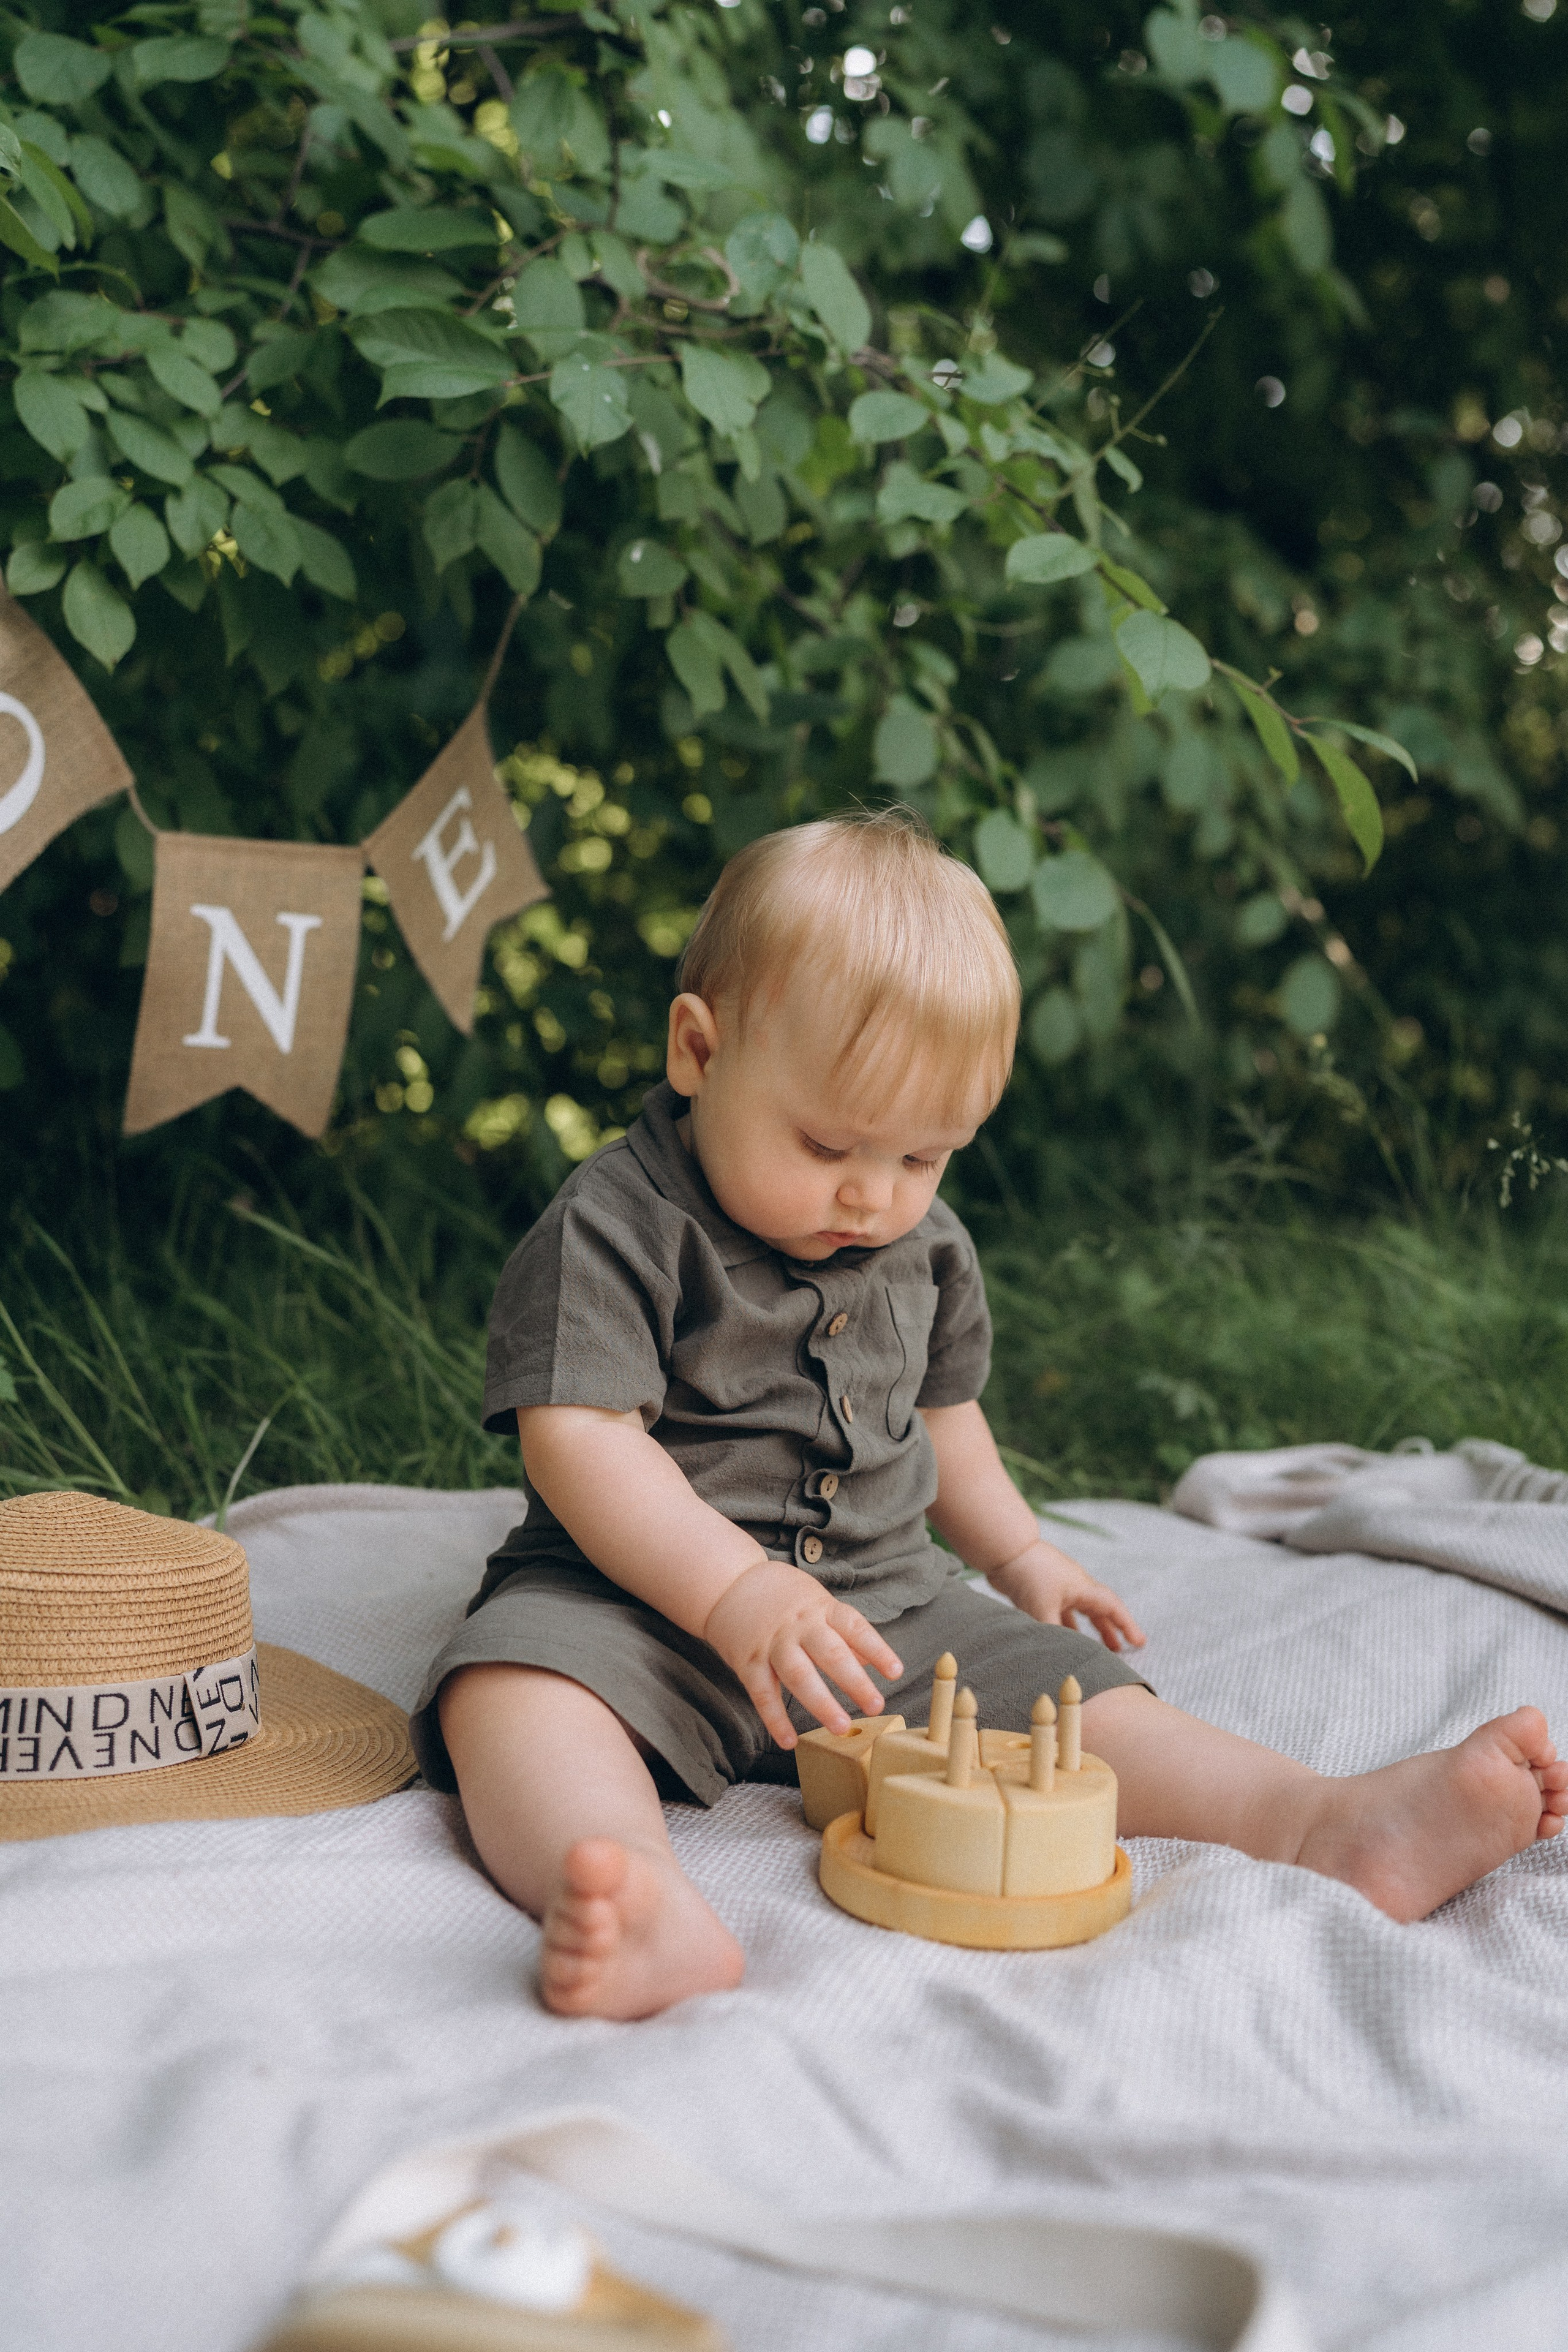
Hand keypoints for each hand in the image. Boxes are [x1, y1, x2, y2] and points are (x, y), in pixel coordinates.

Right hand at [702, 1561, 903, 1748]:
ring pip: (799, 1675)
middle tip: (876, 1706)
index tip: (896, 1672)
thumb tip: (873, 1662)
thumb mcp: (819, 1603)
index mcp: (821, 1609)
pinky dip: (775, 1719)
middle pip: (830, 1653)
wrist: (729, 1583)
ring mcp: (772, 1644)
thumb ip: (845, 1632)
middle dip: (855, 1682)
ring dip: (821, 1703)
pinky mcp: (748, 1662)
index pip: (854, 1628)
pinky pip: (763, 1693)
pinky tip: (789, 1741)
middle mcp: (799, 1625)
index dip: (877, 1650)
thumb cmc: (784, 1597)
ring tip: (841, 1727)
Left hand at [988, 1537, 1146, 1651]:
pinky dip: (1063, 1626)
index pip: (1112, 1607)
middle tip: (1119, 1650)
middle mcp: (1074, 1587)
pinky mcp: (1040, 1591)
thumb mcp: (1042, 1609)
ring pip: (1078, 1613)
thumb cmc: (1029, 1573)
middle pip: (1098, 1611)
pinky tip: (1059, 1639)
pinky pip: (1058, 1612)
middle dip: (1109, 1630)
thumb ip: (1054, 1635)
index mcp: (1083, 1588)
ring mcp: (1057, 1588)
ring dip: (1086, 1631)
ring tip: (1091, 1650)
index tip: (1139, 1642)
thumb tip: (1059, 1658)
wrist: (1003, 1550)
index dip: (1127, 1625)